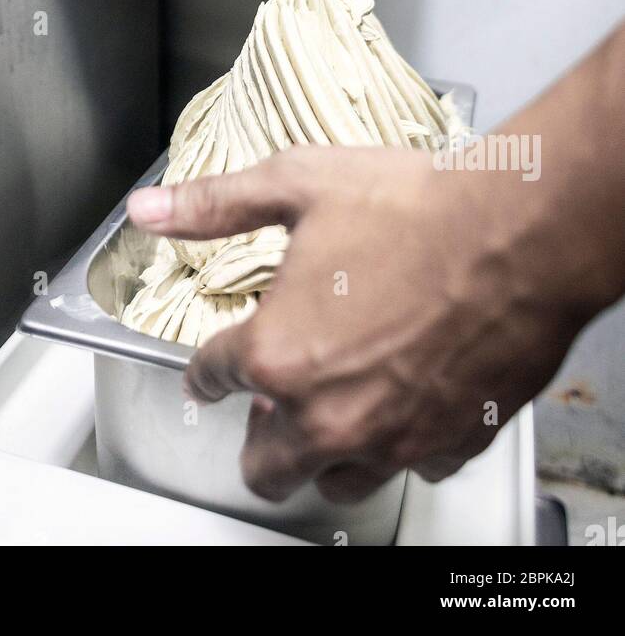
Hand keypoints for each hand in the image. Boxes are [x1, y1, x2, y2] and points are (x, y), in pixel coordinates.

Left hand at [128, 145, 581, 502]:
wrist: (517, 233)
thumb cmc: (413, 208)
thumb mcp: (297, 185)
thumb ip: (216, 206)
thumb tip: (149, 210)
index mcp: (276, 354)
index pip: (213, 378)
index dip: (207, 369)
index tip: (213, 368)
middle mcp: (326, 413)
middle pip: (265, 466)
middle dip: (255, 437)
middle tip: (265, 406)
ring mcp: (389, 438)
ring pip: (334, 482)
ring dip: (322, 454)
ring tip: (328, 413)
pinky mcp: (447, 443)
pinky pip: (409, 468)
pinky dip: (398, 445)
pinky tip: (402, 406)